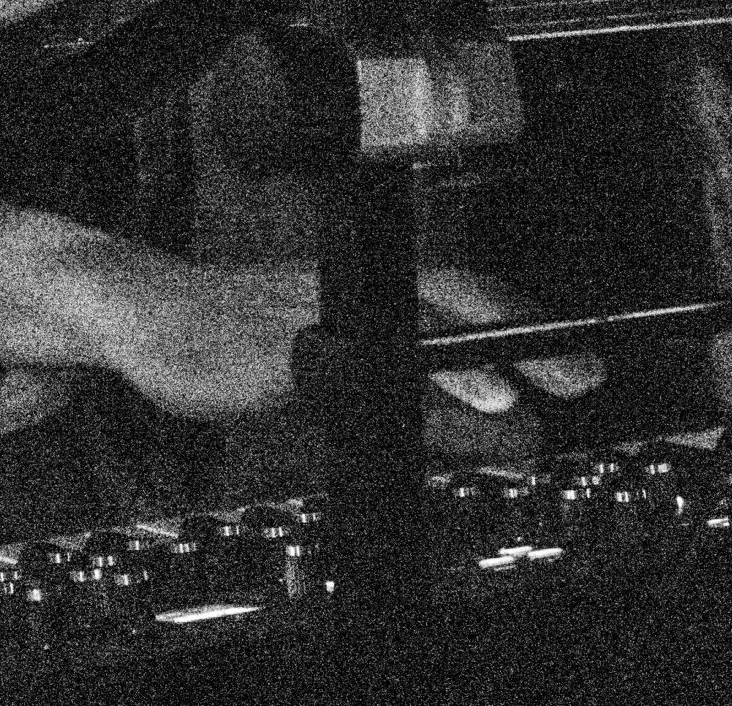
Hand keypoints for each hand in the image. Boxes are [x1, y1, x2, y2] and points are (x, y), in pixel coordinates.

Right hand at [102, 261, 604, 424]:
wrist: (144, 310)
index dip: (528, 329)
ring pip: (387, 333)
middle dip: (513, 338)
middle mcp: (351, 294)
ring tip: (503, 399)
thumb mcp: (353, 378)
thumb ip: (430, 409)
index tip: (588, 369)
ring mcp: (307, 314)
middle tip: (576, 377)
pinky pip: (314, 365)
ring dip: (446, 366)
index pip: (467, 300)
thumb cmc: (244, 338)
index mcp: (374, 294)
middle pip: (446, 302)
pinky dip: (353, 383)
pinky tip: (379, 408)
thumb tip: (517, 437)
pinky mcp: (257, 347)